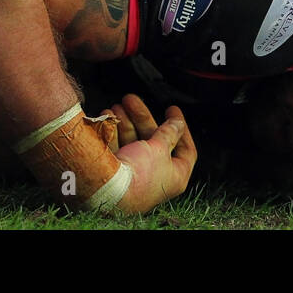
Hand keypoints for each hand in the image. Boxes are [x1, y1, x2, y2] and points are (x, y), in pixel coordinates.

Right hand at [99, 94, 195, 212]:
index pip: (185, 149)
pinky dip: (113, 134)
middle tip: (130, 100)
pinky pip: (118, 150)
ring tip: (116, 107)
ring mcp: (136, 176)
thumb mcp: (159, 148)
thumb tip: (178, 124)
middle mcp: (157, 177)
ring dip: (125, 122)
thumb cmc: (139, 175)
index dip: (180, 127)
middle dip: (141, 118)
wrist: (106, 192)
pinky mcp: (118, 175)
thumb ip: (169, 133)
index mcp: (175, 175)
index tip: (171, 110)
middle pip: (154, 141)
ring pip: (134, 143)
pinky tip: (107, 118)